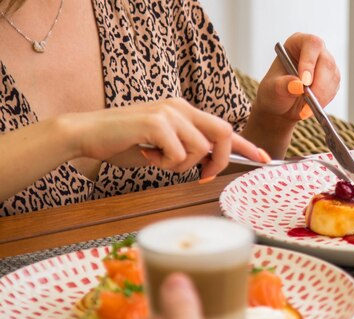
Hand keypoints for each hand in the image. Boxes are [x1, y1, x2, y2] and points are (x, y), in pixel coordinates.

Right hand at [65, 97, 268, 180]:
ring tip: (156, 159)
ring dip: (181, 165)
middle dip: (219, 161)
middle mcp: (180, 107)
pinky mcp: (156, 122)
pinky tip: (146, 155)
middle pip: (223, 133)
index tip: (264, 159)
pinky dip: (165, 163)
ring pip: (200, 148)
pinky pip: (178, 152)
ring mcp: (169, 112)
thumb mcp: (163, 146)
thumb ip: (186, 150)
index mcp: (185, 112)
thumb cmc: (125, 143)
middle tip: (201, 176)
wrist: (87, 134)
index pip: (224, 127)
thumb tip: (208, 165)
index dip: (247, 145)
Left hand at [254, 33, 340, 122]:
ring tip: (304, 109)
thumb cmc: (274, 91)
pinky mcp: (332, 79)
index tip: (304, 82)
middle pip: (326, 62)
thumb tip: (297, 86)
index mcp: (298, 43)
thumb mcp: (271, 89)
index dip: (310, 62)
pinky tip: (311, 106)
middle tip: (307, 102)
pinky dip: (324, 100)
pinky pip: (333, 89)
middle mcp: (315, 51)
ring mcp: (326, 64)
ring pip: (332, 77)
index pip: (311, 45)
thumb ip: (282, 86)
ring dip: (321, 96)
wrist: (282, 104)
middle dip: (318, 85)